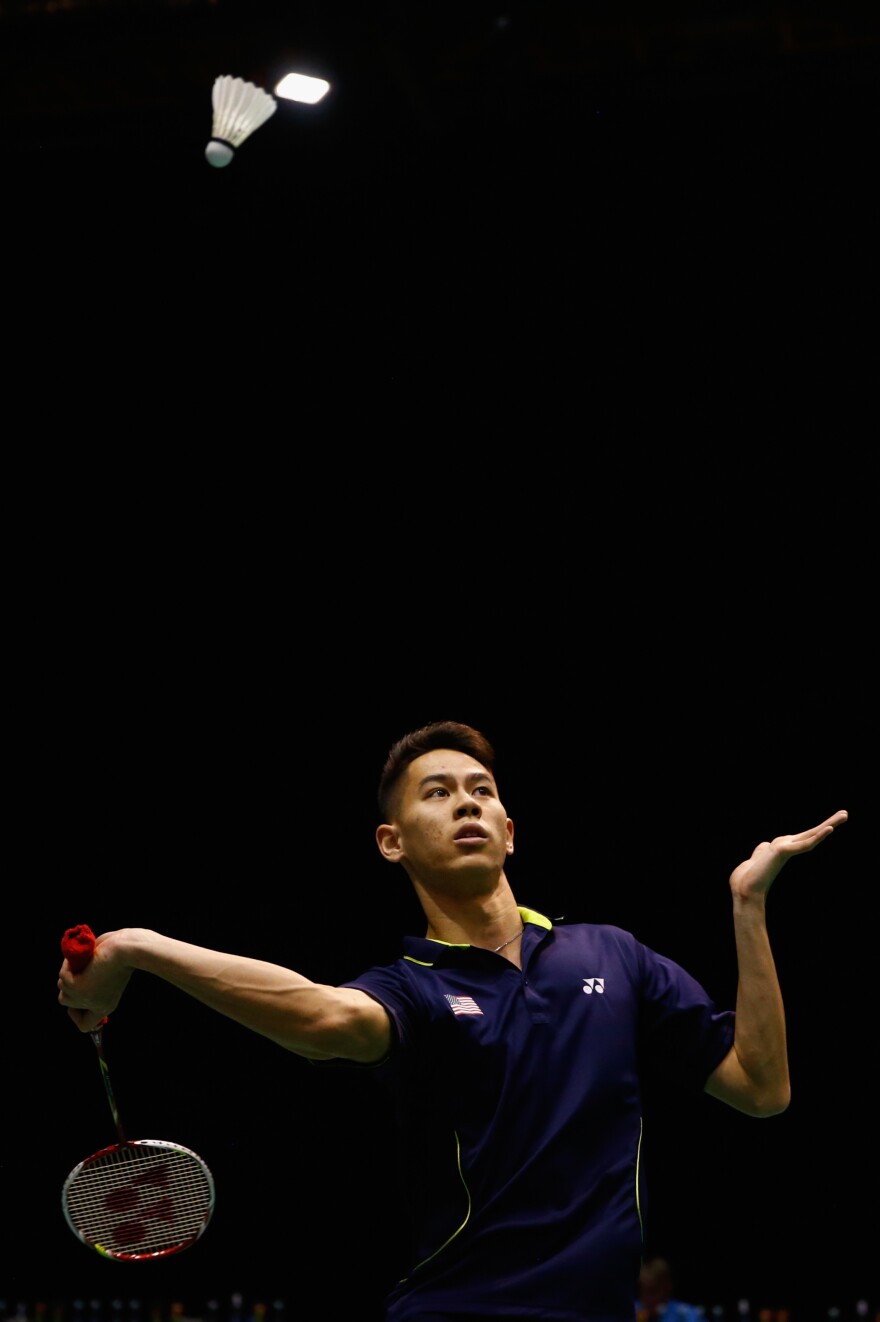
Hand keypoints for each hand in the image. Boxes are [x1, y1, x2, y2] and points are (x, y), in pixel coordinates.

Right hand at [58, 930, 131, 1031]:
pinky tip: (82, 958)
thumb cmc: (124, 953)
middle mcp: (94, 1006)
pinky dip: (69, 964)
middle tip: (82, 970)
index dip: (77, 1012)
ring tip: (86, 961)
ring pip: (63, 987)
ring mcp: (83, 998)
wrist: (128, 949)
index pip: (85, 1025)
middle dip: (69, 983)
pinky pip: (62, 976)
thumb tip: (81, 971)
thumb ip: (96, 978)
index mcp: (105, 1006)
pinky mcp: (76, 987)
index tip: (81, 994)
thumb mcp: (111, 972)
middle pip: (65, 1000)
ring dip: (70, 971)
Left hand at [729, 809, 847, 898]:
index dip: (818, 829)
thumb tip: (764, 847)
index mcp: (784, 848)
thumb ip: (762, 851)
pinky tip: (829, 829)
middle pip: (812, 833)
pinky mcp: (784, 851)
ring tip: (844, 815)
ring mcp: (786, 849)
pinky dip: (817, 836)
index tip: (830, 823)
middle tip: (845, 814)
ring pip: (812, 835)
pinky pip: (804, 844)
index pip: (804, 836)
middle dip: (829, 823)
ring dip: (829, 824)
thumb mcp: (757, 857)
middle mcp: (788, 847)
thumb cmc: (749, 878)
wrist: (744, 889)